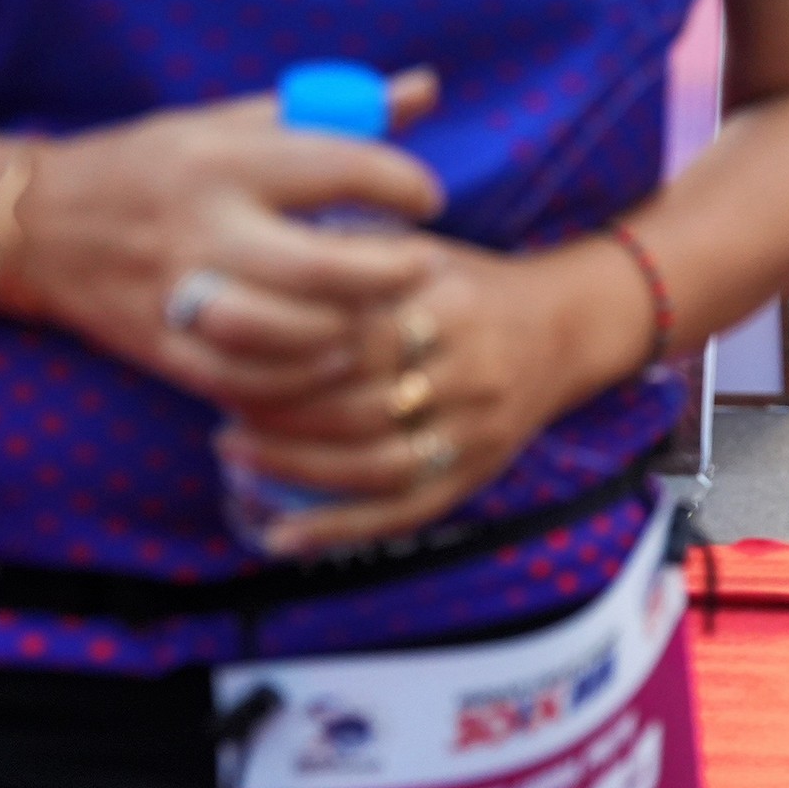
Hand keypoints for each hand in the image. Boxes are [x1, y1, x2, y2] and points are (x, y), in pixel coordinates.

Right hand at [17, 74, 444, 410]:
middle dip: (392, 273)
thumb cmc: (166, 165)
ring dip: (351, 330)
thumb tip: (427, 87)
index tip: (427, 198)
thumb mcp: (238, 123)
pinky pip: (247, 381)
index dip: (402, 184)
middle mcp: (200, 225)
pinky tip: (334, 358)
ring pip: (288, 333)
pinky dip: (302, 379)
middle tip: (428, 267)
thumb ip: (336, 111)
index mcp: (224, 158)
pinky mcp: (162, 347)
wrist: (42, 224)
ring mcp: (177, 292)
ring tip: (382, 314)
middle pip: (321, 267)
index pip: (337, 167)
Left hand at [214, 231, 648, 555]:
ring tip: (236, 453)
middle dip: (278, 413)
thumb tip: (248, 266)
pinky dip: (341, 529)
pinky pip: (406, 510)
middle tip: (219, 407)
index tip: (229, 354)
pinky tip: (283, 536)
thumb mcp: (421, 251)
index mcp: (453, 306)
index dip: (283, 354)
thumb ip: (353, 256)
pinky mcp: (480, 470)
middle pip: (359, 404)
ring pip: (376, 464)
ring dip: (297, 468)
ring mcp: (479, 428)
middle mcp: (472, 369)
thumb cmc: (471, 284)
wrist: (568, 326)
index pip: (353, 338)